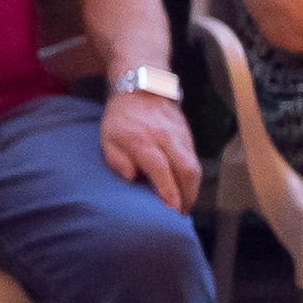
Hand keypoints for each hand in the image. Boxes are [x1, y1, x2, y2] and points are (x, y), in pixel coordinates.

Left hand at [98, 84, 203, 208]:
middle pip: (186, 169)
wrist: (141, 89)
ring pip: (194, 166)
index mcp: (143, 140)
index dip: (168, 191)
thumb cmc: (121, 119)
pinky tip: (186, 188)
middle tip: (181, 214)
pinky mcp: (188, 135)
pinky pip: (194, 159)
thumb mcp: (108, 140)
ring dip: (192, 189)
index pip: (161, 169)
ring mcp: (180, 136)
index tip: (172, 210)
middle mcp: (166, 137)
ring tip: (185, 205)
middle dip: (187, 195)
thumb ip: (118, 161)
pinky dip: (192, 177)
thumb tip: (132, 179)